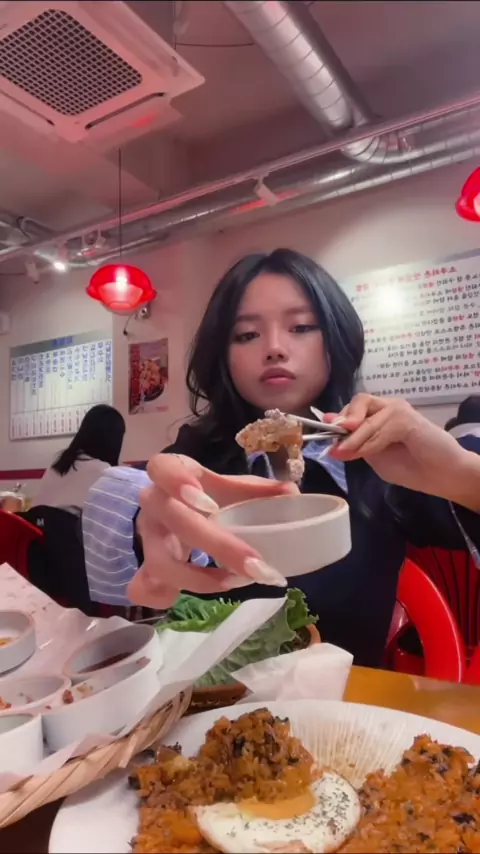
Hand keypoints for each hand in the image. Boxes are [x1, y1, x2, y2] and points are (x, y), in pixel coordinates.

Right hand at [128, 454, 296, 608]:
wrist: (174, 512)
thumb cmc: (206, 494)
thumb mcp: (228, 486)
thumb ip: (257, 490)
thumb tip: (292, 493)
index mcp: (172, 473)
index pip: (162, 467)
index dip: (178, 482)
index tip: (209, 504)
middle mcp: (154, 504)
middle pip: (174, 521)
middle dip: (216, 545)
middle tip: (255, 565)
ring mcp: (147, 537)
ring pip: (159, 561)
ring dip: (198, 578)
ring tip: (233, 583)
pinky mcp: (145, 566)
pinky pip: (142, 587)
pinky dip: (161, 596)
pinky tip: (180, 598)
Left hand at [324, 394, 474, 500]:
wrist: (442, 475)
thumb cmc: (411, 467)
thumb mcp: (375, 456)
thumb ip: (357, 443)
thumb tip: (331, 430)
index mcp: (380, 414)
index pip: (354, 407)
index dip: (338, 420)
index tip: (325, 437)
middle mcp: (389, 407)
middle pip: (360, 400)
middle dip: (344, 421)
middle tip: (336, 443)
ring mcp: (399, 410)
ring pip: (367, 416)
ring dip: (353, 437)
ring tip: (346, 453)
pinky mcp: (408, 419)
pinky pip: (382, 428)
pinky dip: (370, 442)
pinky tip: (365, 453)